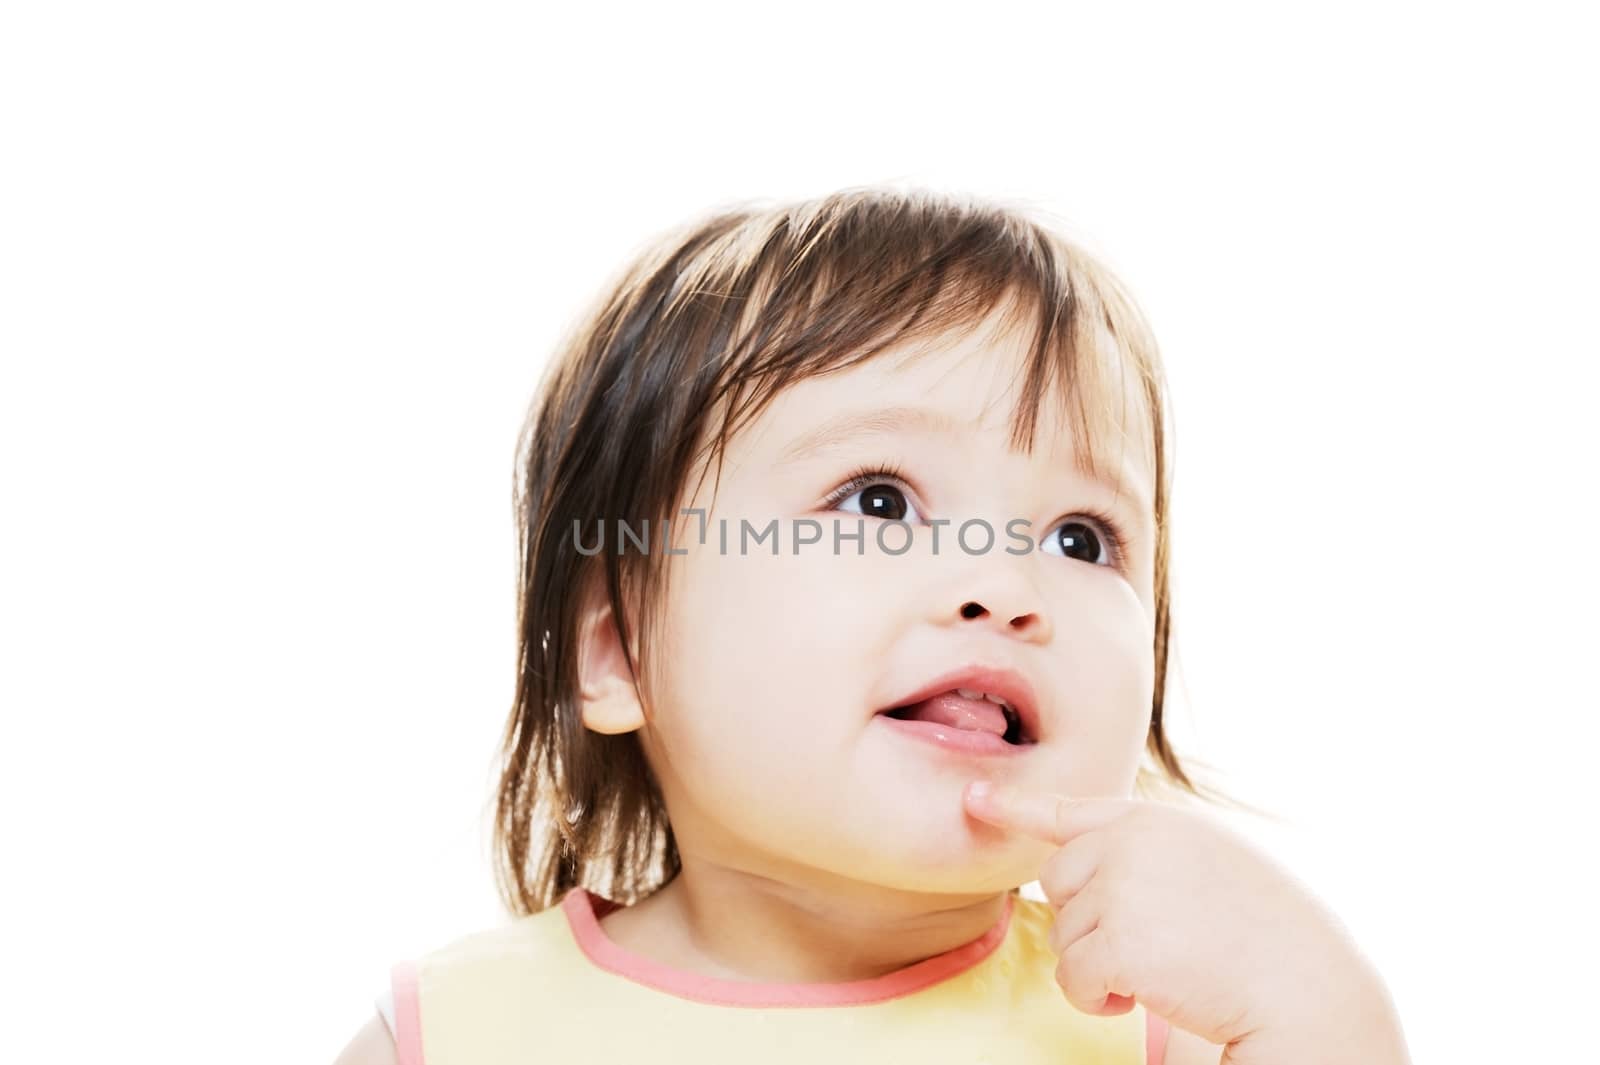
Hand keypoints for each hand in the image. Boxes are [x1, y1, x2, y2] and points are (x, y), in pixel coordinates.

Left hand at [963, 781, 1409, 1064]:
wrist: (1310, 989)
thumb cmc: (1271, 939)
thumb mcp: (1209, 866)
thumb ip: (1148, 854)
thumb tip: (1079, 864)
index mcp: (1157, 821)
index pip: (1071, 810)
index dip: (1017, 808)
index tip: (974, 799)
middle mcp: (1132, 841)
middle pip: (1059, 883)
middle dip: (1090, 923)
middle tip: (1154, 946)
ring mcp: (1123, 886)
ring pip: (1064, 935)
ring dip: (1102, 964)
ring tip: (1168, 969)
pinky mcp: (1118, 939)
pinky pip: (1073, 978)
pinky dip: (1099, 999)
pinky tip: (1146, 997)